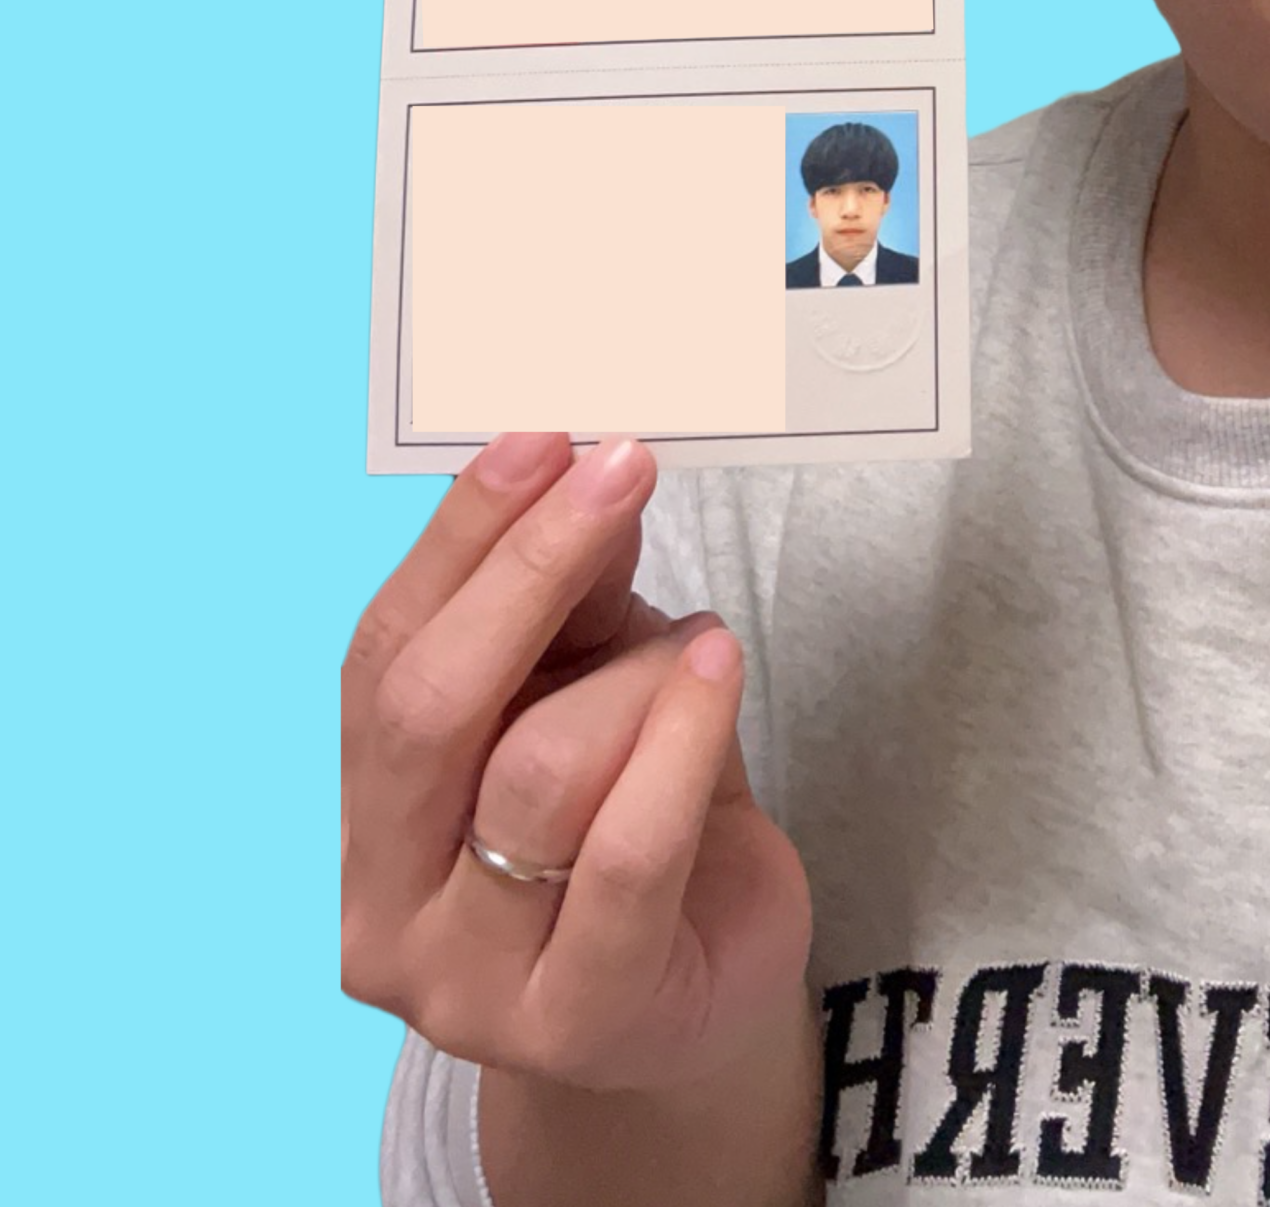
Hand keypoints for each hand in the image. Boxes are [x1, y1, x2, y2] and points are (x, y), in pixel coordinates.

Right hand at [341, 433, 814, 1095]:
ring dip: (633, 673)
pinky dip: (679, 740)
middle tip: (621, 469)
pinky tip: (716, 672)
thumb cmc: (632, 824)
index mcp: (368, 813)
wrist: (698, 999)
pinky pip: (629, 854)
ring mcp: (472, 982)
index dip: (460, 537)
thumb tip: (584, 468)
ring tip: (701, 641)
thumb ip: (574, 601)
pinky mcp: (582, 1016)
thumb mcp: (590, 692)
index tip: (541, 437)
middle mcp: (387, 908)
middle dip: (527, 567)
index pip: (383, 655)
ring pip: (536, 772)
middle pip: (430, 708)